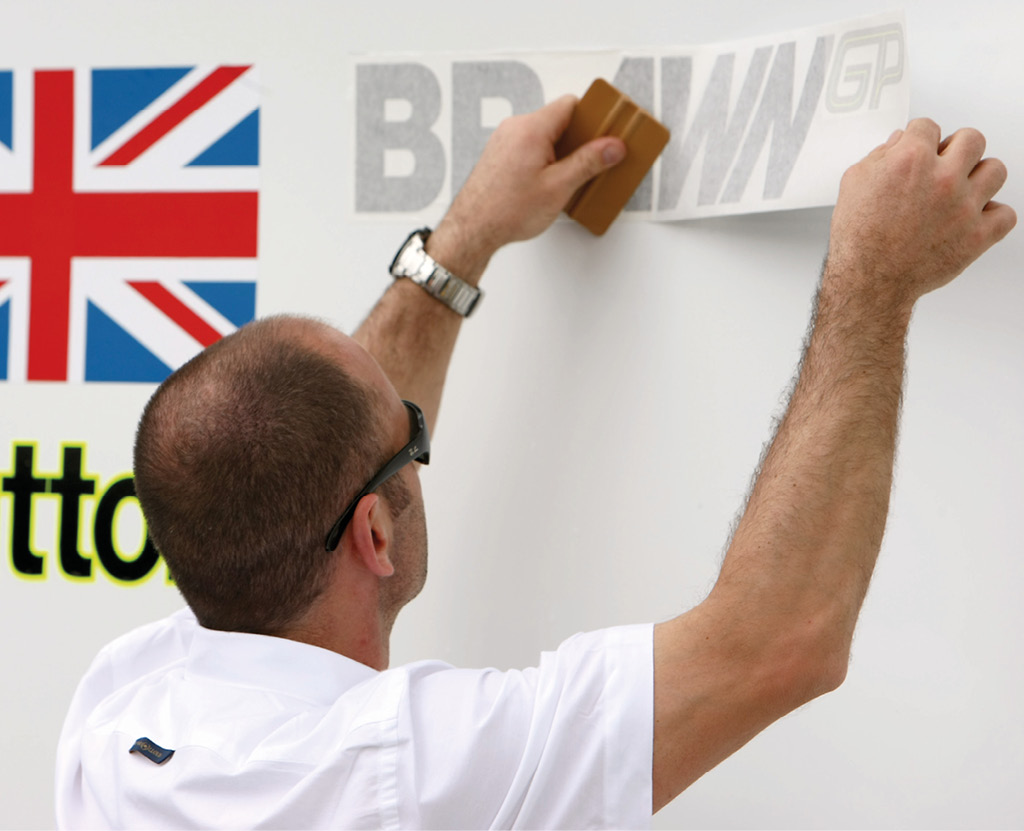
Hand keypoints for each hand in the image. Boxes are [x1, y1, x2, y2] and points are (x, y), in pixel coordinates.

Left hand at [426, 95, 626, 281]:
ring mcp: (505, 141)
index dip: (592, 118)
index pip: (571, 105)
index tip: (606, 132)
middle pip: (558, 120)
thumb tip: (611, 147)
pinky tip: (550, 182)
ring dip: (561, 151)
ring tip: (570, 177)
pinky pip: (530, 146)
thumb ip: (588, 163)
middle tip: (593, 159)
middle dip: (579, 139)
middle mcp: (515, 128)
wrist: (473, 229)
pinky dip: (544, 158)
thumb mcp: (558, 187)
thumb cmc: (505, 210)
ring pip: (544, 134)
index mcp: (531, 128)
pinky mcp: (500, 155)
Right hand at [826, 119, 1015, 308]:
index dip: (920, 138)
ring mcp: (965, 207)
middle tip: (945, 164)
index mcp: (911, 160)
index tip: (920, 147)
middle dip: (956, 149)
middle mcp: (942, 179)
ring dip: (979, 177)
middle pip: (972, 139)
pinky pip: (1006, 214)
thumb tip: (897, 144)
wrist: (869, 281)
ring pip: (996, 170)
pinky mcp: (978, 236)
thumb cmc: (858, 239)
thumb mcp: (854, 184)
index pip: (928, 127)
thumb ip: (879, 156)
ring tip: (962, 190)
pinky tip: (972, 218)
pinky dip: (993, 215)